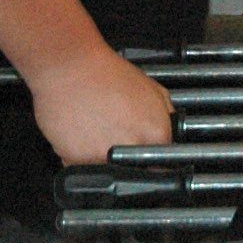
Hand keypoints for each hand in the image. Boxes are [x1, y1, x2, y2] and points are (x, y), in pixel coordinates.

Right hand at [28, 45, 172, 163]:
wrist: (70, 66)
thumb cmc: (108, 74)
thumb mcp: (153, 89)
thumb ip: (167, 116)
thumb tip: (172, 136)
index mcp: (156, 133)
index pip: (164, 164)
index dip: (154, 162)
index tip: (147, 161)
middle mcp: (133, 148)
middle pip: (137, 173)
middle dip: (131, 164)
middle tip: (118, 142)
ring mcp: (103, 157)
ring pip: (108, 176)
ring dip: (105, 163)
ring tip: (98, 136)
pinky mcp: (76, 161)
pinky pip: (82, 171)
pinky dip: (81, 160)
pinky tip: (82, 137)